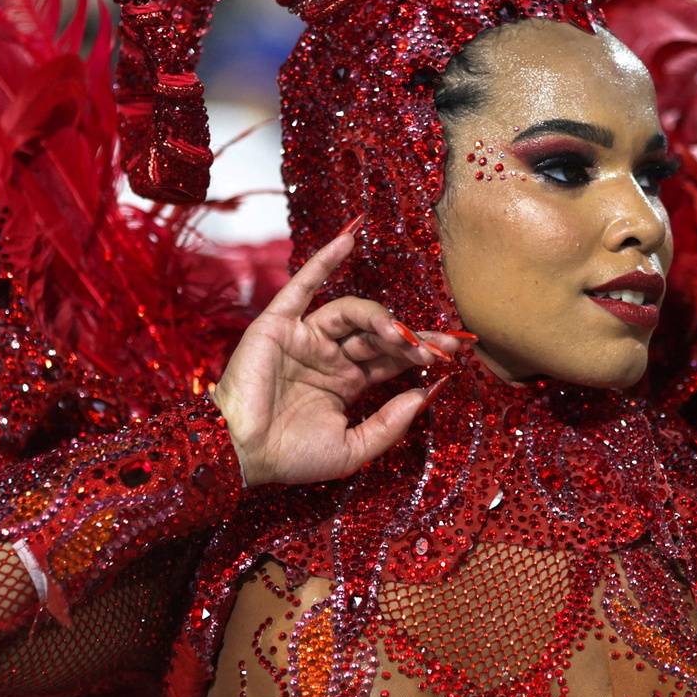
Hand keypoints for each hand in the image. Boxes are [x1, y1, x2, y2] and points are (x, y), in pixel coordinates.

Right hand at [211, 223, 468, 486]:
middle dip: (412, 338)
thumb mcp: (354, 448)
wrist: (242, 454)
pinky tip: (350, 238)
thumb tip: (427, 392)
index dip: (421, 354)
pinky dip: (325, 261)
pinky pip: (303, 286)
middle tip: (444, 344)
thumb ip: (391, 423)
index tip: (453, 355)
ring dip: (380, 318)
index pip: (391, 359)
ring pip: (352, 313)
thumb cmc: (291, 458)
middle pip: (379, 335)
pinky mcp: (279, 325)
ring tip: (401, 334)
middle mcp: (329, 356)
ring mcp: (305, 338)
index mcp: (346, 383)